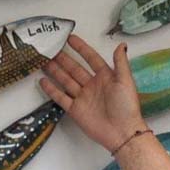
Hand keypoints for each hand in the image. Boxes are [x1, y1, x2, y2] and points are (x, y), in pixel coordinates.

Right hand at [40, 35, 146, 151]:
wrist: (121, 132)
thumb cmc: (126, 106)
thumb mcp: (125, 81)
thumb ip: (120, 62)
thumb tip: (121, 44)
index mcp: (105, 77)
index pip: (91, 58)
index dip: (81, 48)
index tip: (70, 38)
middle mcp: (93, 85)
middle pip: (74, 68)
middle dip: (63, 58)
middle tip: (50, 48)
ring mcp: (83, 97)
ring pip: (66, 80)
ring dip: (55, 71)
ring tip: (43, 60)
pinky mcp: (76, 110)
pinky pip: (61, 98)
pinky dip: (52, 90)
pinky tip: (43, 81)